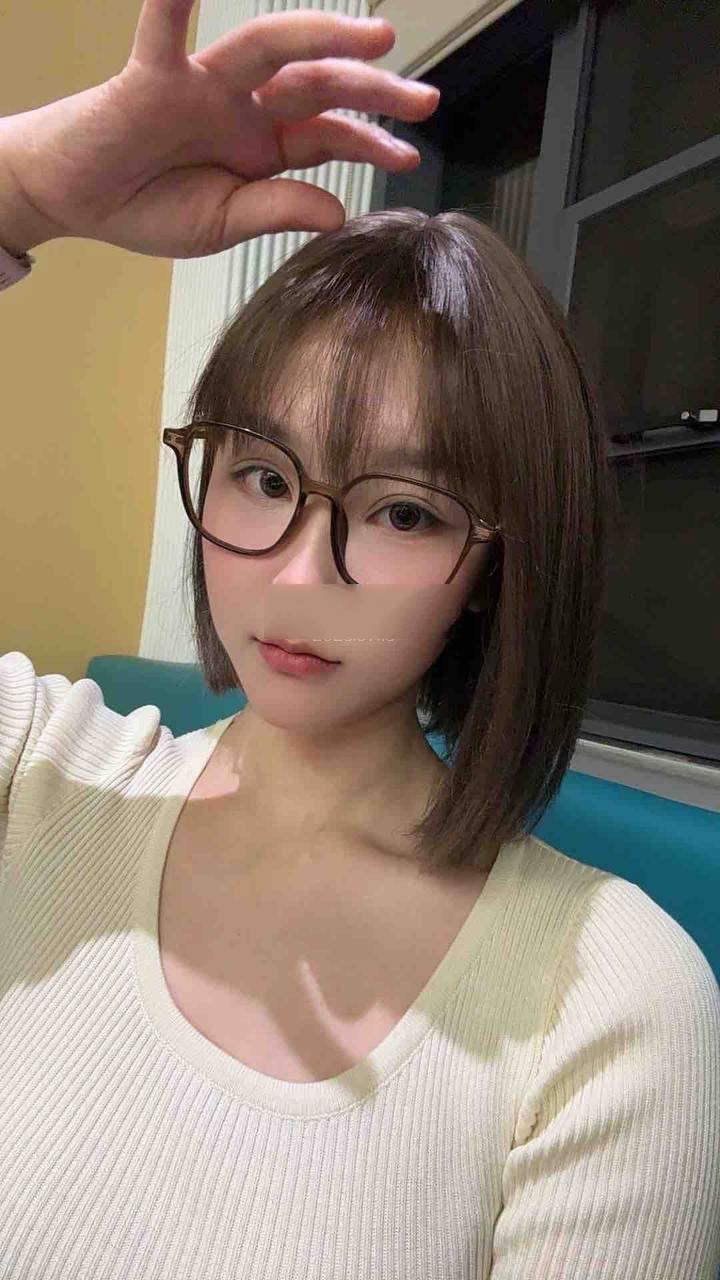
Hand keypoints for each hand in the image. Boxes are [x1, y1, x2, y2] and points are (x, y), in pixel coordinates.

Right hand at [0, 0, 439, 259]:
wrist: (79, 200)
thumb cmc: (148, 207)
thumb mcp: (224, 224)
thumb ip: (279, 210)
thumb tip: (338, 210)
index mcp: (262, 145)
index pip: (329, 136)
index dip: (371, 143)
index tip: (411, 155)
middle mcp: (243, 107)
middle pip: (318, 86)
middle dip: (373, 92)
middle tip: (425, 100)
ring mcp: (203, 86)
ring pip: (270, 49)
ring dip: (322, 38)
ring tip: (376, 41)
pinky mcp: (154, 76)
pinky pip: (166, 29)